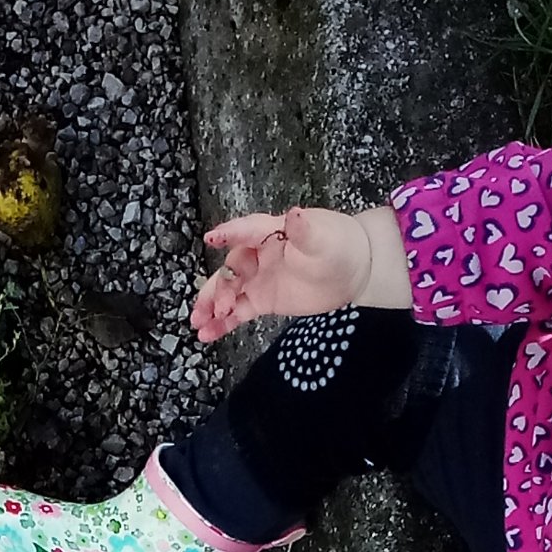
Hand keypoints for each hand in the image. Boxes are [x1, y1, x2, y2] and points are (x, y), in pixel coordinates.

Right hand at [189, 202, 407, 341]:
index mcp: (272, 233)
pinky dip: (223, 323)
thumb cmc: (339, 246)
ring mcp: (259, 278)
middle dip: (220, 287)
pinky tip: (207, 335)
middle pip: (231, 269)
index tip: (211, 239)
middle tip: (219, 306)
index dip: (229, 234)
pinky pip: (238, 312)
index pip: (246, 231)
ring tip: (198, 322)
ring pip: (228, 292)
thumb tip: (294, 216)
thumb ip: (304, 230)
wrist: (353, 270)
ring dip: (211, 306)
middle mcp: (259, 255)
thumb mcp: (322, 238)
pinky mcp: (263, 300)